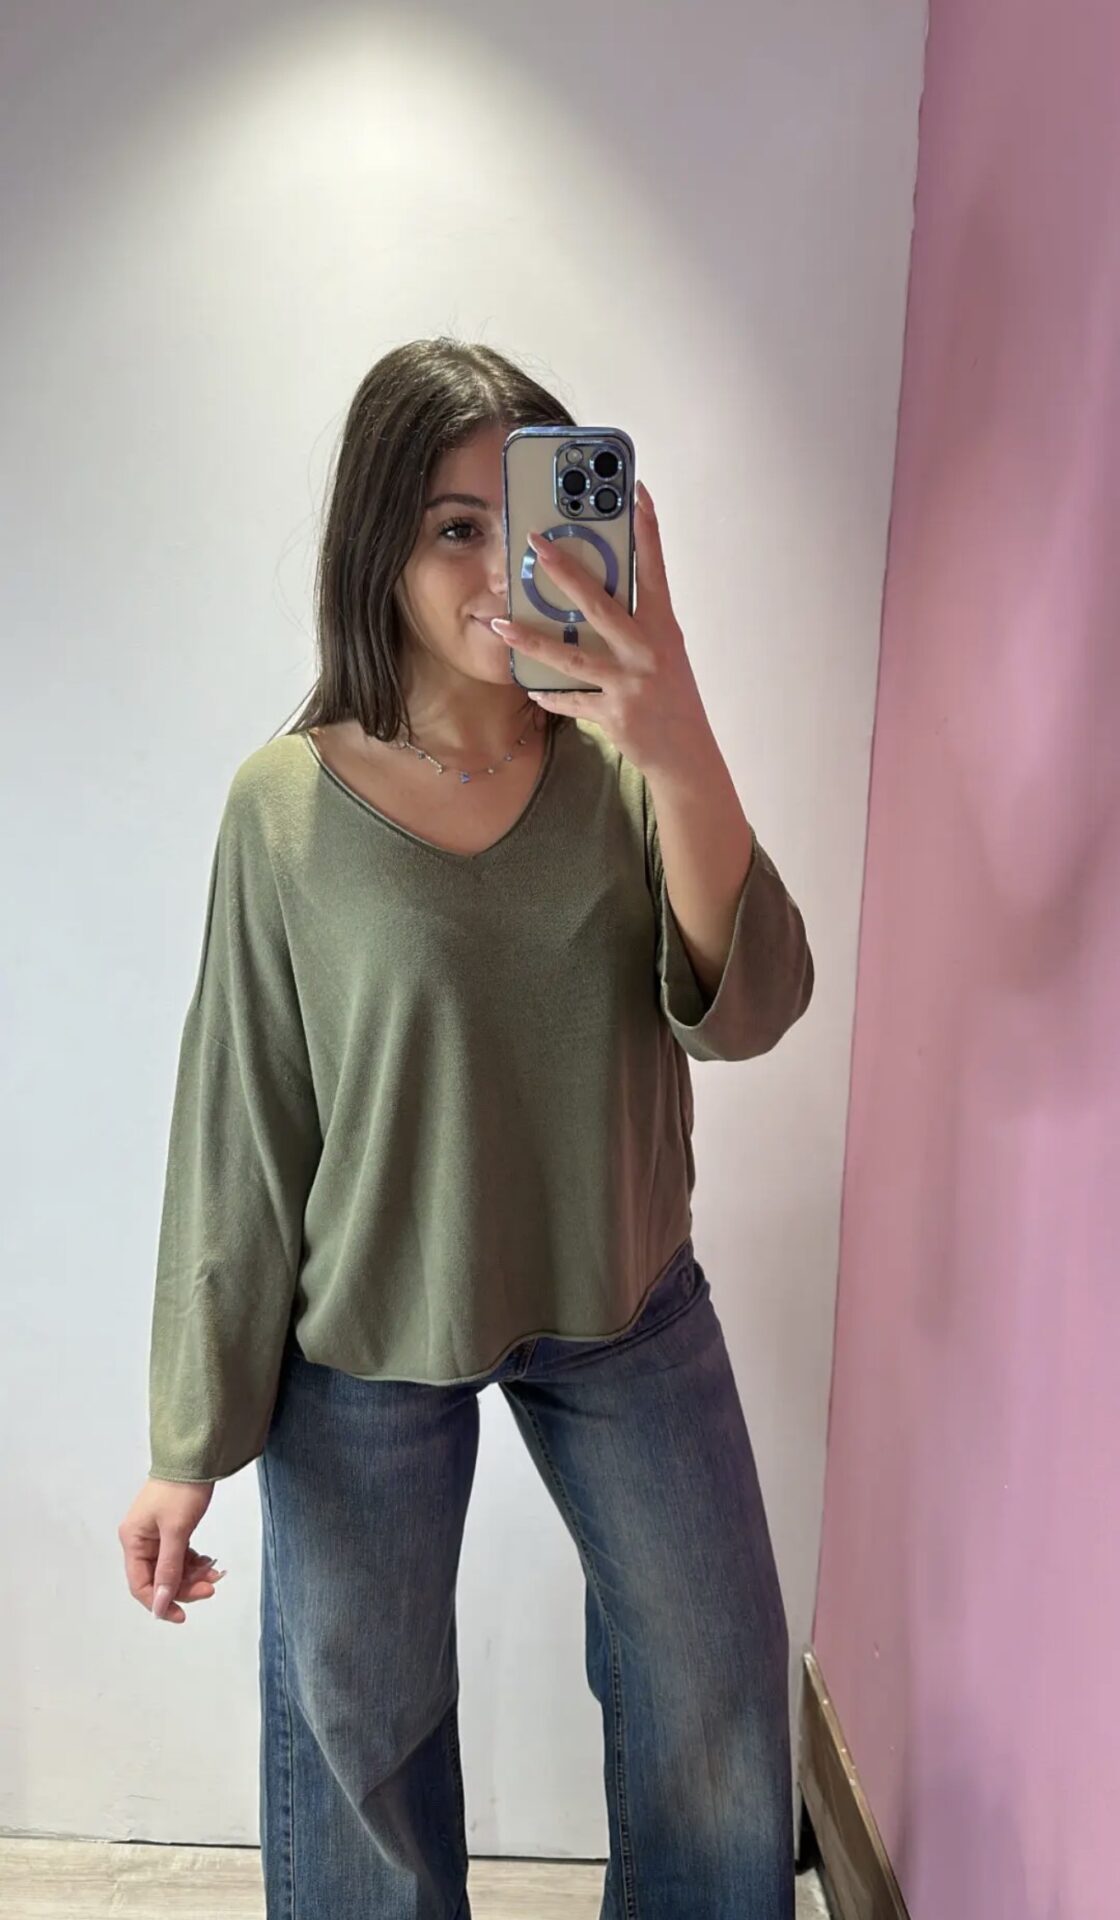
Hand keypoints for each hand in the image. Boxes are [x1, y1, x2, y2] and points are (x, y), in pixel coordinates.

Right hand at [119, 1478, 225, 1625]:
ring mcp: (156, 1535)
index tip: (182, 1615)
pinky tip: (209, 1562)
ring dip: (192, 1575)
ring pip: (172, 1569)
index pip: (140, 1585)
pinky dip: (194, 1562)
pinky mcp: (171, 1530)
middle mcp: (140, 1540)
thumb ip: (169, 1569)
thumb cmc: (181, 1491)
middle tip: (211, 1587)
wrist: (196, 1458)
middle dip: (184, 1586)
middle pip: (159, 1578)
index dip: (160, 1603)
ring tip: (215, 1572)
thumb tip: (161, 1604)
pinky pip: (180, 1556)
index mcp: (133, 1541)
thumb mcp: (176, 1531)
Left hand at [490, 480, 711, 778]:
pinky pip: (571, 700)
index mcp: (663, 628)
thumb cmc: (673, 697)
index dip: (648, 530)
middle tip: (537, 545)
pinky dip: (550, 695)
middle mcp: (647, 651)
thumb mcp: (665, 653)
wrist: (687, 754)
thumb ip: (637, 626)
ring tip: (500, 625)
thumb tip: (596, 599)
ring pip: (571, 656)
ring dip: (532, 640)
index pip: (655, 570)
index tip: (637, 492)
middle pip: (600, 604)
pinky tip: (531, 687)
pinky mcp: (613, 713)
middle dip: (566, 572)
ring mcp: (630, 683)